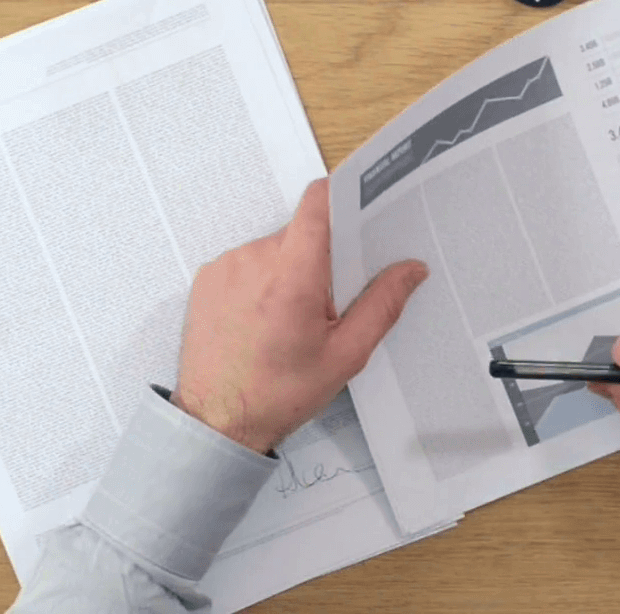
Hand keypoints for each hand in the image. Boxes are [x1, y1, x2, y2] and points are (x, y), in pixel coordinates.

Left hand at [174, 179, 427, 452]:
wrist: (216, 421)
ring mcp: (226, 266)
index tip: (358, 208)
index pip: (318, 204)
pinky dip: (260, 283)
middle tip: (327, 303)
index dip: (341, 197)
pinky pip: (246, 263)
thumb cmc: (279, 394)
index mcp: (292, 275)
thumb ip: (382, 305)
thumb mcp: (345, 355)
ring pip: (274, 249)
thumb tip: (411, 268)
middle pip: (301, 233)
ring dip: (288, 272)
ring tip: (289, 321)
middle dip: (319, 259)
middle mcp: (255, 260)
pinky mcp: (208, 277)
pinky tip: (262, 321)